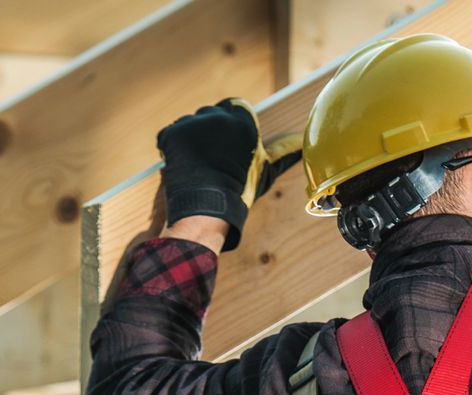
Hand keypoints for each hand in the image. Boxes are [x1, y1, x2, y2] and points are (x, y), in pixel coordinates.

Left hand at [157, 99, 302, 251]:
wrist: (208, 208)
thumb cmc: (240, 190)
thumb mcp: (265, 169)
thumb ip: (283, 150)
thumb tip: (301, 140)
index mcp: (242, 120)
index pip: (234, 109)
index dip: (229, 128)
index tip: (227, 146)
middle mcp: (217, 115)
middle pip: (210, 115)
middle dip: (209, 133)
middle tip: (212, 159)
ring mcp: (192, 123)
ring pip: (190, 125)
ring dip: (190, 140)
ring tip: (197, 164)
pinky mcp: (171, 133)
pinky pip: (169, 135)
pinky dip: (172, 149)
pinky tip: (182, 164)